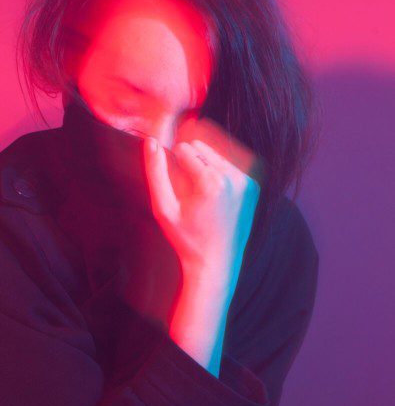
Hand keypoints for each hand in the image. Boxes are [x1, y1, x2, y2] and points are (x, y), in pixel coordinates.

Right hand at [143, 116, 260, 293]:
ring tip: (202, 197)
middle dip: (191, 163)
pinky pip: (230, 166)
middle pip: (202, 148)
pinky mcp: (253, 186)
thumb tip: (152, 143)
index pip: (185, 149)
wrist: (215, 262)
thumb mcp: (164, 208)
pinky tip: (214, 196)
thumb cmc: (187, 239)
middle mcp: (234, 177)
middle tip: (190, 194)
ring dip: (205, 167)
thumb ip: (156, 173)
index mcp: (212, 181)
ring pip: (216, 155)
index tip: (178, 190)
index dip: (174, 166)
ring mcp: (247, 181)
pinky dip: (219, 174)